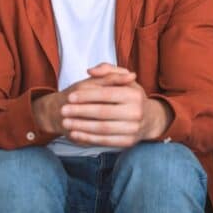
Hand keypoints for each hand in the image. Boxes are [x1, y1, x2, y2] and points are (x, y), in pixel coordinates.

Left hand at [34, 63, 173, 146]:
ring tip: (66, 122)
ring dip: (81, 126)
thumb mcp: (123, 80)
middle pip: (103, 112)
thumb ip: (107, 70)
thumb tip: (90, 71)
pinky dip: (88, 138)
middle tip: (64, 110)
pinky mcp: (128, 142)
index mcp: (134, 94)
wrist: (148, 119)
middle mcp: (136, 112)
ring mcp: (133, 128)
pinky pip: (105, 141)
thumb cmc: (130, 97)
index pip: (106, 94)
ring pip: (102, 128)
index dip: (87, 96)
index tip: (70, 97)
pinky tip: (75, 134)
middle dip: (80, 111)